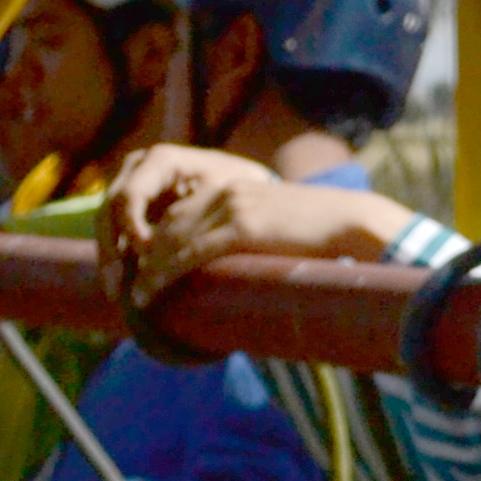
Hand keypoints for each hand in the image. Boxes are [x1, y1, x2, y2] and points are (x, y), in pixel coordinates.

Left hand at [101, 145, 399, 311]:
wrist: (354, 223)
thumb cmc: (321, 234)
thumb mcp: (273, 225)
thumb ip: (246, 235)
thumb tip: (231, 267)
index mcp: (230, 185)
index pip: (175, 212)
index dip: (152, 242)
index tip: (140, 269)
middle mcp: (223, 190)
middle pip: (165, 223)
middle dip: (141, 256)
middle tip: (127, 285)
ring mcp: (231, 206)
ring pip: (170, 238)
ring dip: (146, 269)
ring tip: (133, 296)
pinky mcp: (242, 228)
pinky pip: (189, 254)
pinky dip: (163, 275)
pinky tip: (148, 293)